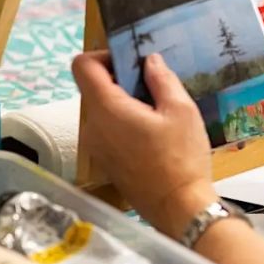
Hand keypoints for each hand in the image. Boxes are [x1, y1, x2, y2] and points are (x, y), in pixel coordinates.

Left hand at [72, 52, 215, 238]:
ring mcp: (97, 146)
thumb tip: (150, 61)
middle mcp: (93, 126)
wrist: (178, 207)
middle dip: (119, 79)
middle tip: (154, 86)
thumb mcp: (181, 110)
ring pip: (101, 109)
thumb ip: (162, 79)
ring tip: (158, 110)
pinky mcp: (106, 161)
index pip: (82, 65)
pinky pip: (107, 129)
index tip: (131, 63)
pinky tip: (154, 132)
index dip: (103, 55)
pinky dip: (124, 121)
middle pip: (93, 87)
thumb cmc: (182, 157)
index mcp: (107, 108)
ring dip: (124, 101)